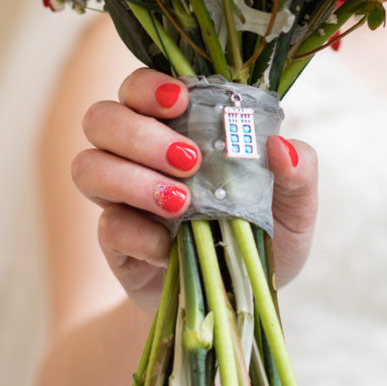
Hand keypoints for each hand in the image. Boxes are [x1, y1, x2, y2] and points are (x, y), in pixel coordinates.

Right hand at [72, 68, 317, 312]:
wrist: (240, 299)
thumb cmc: (263, 235)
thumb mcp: (296, 208)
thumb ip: (299, 172)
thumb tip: (281, 147)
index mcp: (179, 127)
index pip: (140, 86)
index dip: (148, 86)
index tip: (180, 100)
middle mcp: (139, 154)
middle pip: (101, 118)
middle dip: (138, 133)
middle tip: (188, 160)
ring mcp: (122, 197)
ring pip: (87, 166)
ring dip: (130, 178)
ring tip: (180, 202)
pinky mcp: (116, 241)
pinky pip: (106, 225)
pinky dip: (137, 232)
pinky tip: (169, 246)